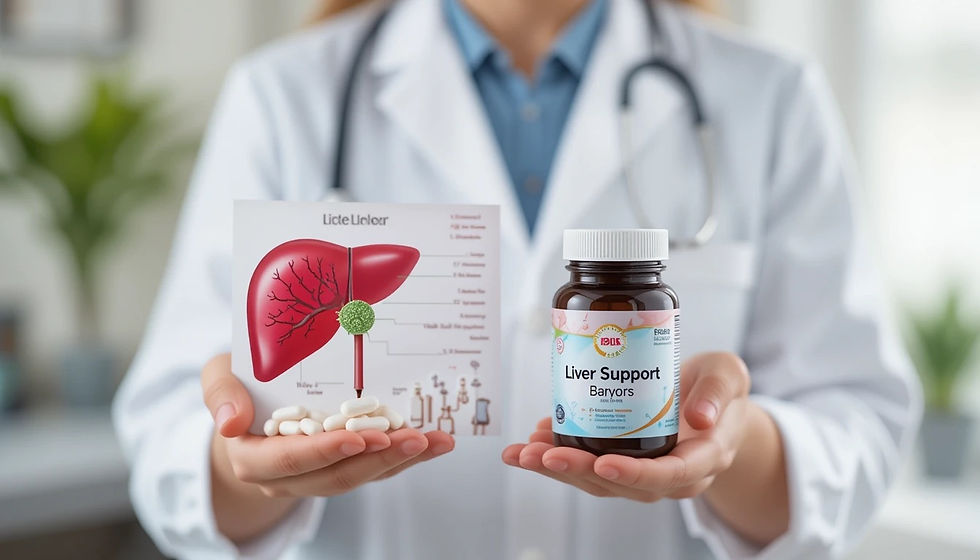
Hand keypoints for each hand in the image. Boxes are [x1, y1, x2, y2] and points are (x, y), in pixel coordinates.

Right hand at [202, 354, 454, 540]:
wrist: (248, 411)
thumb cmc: (237, 388)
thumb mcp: (218, 378)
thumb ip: (220, 394)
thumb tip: (231, 423)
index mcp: (253, 458)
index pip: (288, 460)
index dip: (324, 452)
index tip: (358, 438)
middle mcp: (286, 478)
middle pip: (335, 475)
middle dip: (377, 457)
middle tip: (413, 437)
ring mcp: (317, 477)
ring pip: (362, 476)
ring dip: (400, 460)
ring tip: (436, 440)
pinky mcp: (342, 468)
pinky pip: (375, 469)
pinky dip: (406, 457)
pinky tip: (435, 442)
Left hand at [502, 352, 750, 502]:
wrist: (714, 403)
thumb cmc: (720, 390)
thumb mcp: (730, 376)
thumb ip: (719, 391)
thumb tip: (701, 417)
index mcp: (702, 459)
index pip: (668, 475)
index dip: (635, 474)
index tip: (603, 464)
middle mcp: (670, 475)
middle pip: (620, 484)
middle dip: (576, 471)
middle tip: (540, 454)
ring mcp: (643, 472)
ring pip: (597, 480)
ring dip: (556, 468)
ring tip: (523, 451)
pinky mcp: (622, 461)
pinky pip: (588, 466)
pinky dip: (558, 454)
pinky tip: (534, 438)